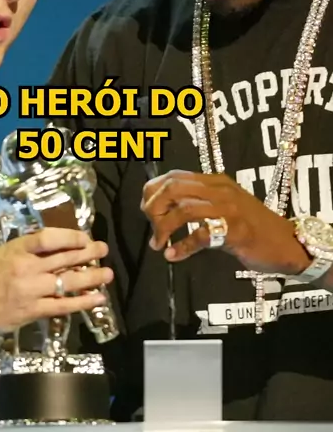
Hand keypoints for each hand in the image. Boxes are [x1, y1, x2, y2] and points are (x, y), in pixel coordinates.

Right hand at [0, 227, 112, 332]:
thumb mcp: (7, 252)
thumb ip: (31, 247)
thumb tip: (63, 243)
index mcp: (18, 249)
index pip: (48, 238)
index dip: (70, 236)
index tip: (85, 237)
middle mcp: (26, 268)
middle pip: (63, 258)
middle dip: (88, 253)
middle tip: (103, 249)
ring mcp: (31, 290)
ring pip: (67, 281)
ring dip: (91, 277)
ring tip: (108, 274)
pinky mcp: (34, 310)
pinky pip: (62, 305)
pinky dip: (82, 302)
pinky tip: (98, 299)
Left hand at [141, 170, 310, 275]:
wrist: (285, 243)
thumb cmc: (252, 227)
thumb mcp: (224, 207)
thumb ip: (198, 203)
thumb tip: (163, 210)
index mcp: (215, 182)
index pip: (173, 176)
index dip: (153, 191)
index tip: (146, 210)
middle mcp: (220, 190)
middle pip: (173, 188)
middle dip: (153, 207)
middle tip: (151, 228)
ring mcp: (229, 209)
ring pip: (184, 209)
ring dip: (164, 228)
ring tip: (158, 244)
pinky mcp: (235, 230)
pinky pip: (201, 235)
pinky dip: (182, 246)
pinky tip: (173, 255)